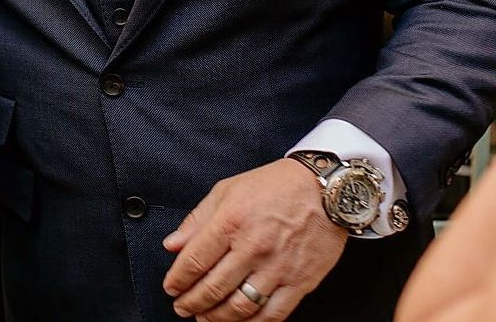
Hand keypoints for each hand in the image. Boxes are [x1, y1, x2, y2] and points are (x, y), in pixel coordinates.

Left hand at [162, 159, 347, 320]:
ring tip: (205, 318)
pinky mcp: (300, 282)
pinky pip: (273, 314)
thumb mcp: (227, 190)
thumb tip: (173, 245)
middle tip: (182, 307)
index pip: (195, 260)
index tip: (171, 287)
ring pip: (240, 307)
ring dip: (217, 318)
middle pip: (213, 288)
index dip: (178, 280)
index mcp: (231, 221)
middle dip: (191, 303)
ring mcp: (277, 267)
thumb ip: (197, 219)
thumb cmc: (276, 186)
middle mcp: (253, 247)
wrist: (324, 189)